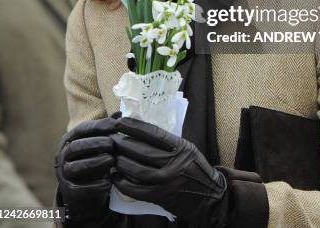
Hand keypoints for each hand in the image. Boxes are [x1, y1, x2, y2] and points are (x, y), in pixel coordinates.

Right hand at [55, 117, 117, 225]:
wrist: (83, 190)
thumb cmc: (93, 158)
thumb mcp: (97, 142)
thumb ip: (106, 129)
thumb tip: (120, 114)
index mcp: (69, 139)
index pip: (83, 129)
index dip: (100, 125)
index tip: (117, 125)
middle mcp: (63, 155)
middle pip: (76, 147)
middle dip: (96, 144)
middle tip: (112, 144)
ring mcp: (64, 173)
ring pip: (76, 167)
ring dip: (95, 162)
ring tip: (112, 161)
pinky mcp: (69, 191)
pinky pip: (80, 188)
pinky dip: (95, 186)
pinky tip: (108, 182)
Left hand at [112, 118, 228, 226]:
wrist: (209, 197)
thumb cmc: (195, 169)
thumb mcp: (187, 149)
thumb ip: (168, 142)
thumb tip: (142, 130)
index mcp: (181, 147)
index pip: (154, 134)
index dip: (135, 127)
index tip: (121, 121)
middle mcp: (174, 163)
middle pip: (142, 151)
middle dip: (123, 143)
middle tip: (110, 138)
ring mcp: (167, 181)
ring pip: (137, 170)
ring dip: (121, 162)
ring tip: (112, 156)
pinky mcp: (161, 197)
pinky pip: (137, 190)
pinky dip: (123, 183)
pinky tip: (115, 176)